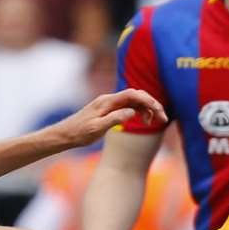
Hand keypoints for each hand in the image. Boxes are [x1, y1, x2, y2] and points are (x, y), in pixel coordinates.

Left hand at [50, 89, 166, 148]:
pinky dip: (139, 111)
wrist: (65, 134)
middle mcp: (109, 99)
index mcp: (107, 102)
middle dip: (151, 103)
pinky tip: (144, 121)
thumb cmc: (79, 133)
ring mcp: (109, 104)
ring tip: (154, 121)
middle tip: (163, 118)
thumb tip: (131, 112)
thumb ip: (114, 119)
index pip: (132, 95)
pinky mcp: (109, 109)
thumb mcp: (96, 129)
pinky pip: (129, 106)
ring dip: (147, 108)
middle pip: (136, 95)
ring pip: (134, 100)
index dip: (148, 100)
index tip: (158, 111)